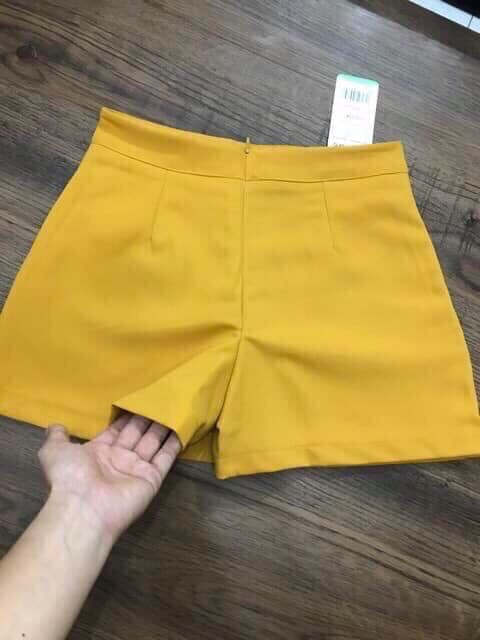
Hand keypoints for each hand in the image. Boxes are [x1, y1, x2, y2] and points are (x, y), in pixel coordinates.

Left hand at [38, 412, 181, 540]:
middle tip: (158, 398)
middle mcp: (119, 459)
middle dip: (146, 418)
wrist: (84, 507)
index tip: (136, 399)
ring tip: (173, 407)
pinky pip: (165, 457)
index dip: (125, 417)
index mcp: (98, 451)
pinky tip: (182, 427)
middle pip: (136, 434)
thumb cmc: (70, 475)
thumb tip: (56, 426)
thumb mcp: (54, 451)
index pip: (117, 430)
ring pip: (152, 442)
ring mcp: (137, 469)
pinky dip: (174, 443)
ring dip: (162, 427)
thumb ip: (57, 437)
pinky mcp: (152, 477)